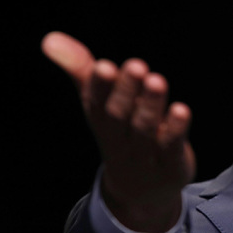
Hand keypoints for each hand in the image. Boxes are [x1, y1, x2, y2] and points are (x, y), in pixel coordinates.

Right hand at [42, 31, 195, 232]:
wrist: (140, 193)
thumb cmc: (121, 135)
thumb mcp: (100, 104)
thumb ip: (81, 70)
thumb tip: (50, 38)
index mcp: (101, 123)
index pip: (96, 105)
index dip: (99, 87)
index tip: (103, 66)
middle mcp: (120, 141)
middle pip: (120, 117)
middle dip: (126, 92)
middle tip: (136, 65)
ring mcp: (145, 157)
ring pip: (146, 131)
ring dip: (151, 106)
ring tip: (157, 80)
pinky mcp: (171, 166)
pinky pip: (172, 148)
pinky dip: (176, 130)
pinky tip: (182, 110)